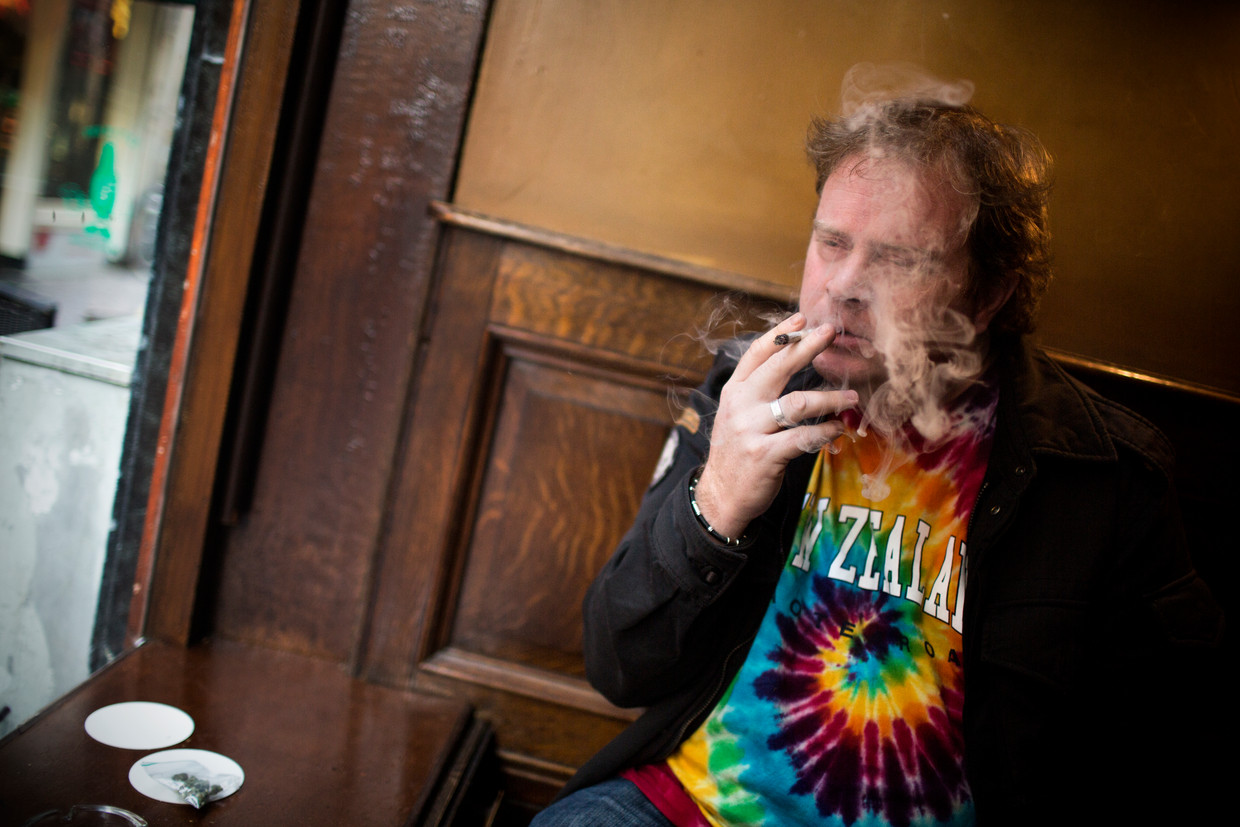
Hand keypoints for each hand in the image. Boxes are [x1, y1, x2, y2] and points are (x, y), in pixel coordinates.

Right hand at [693, 313, 857, 539]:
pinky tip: (838, 430)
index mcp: (734, 391)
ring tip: (851, 398)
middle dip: (807, 347)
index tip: (802, 318)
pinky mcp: (765, 454)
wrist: (720, 495)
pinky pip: (804, 437)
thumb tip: (790, 361)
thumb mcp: (736, 415)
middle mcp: (740, 406)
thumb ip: (757, 391)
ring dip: (830, 398)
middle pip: (778, 368)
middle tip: (831, 333)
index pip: (757, 354)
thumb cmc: (737, 451)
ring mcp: (751, 430)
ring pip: (798, 403)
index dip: (780, 333)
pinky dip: (826, 432)